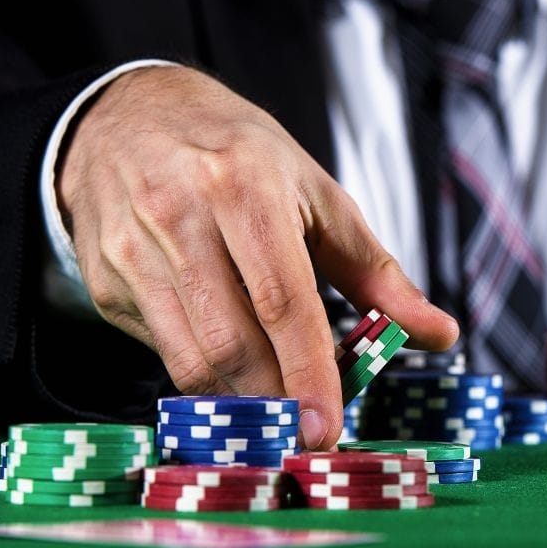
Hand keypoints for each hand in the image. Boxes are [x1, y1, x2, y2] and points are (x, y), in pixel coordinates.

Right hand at [59, 66, 458, 449]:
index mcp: (245, 186)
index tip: (328, 427)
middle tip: (307, 431)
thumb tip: (440, 333)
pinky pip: (161, 351)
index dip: (308, 373)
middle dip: (275, 402)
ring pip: (189, 359)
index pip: (283, 300)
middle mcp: (180, 215)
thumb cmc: (241, 157)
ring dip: (240, 401)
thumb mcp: (318, 196)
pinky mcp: (106, 280)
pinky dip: (203, 376)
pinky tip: (231, 368)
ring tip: (277, 408)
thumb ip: (378, 272)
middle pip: (231, 342)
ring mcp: (132, 250)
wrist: (131, 116)